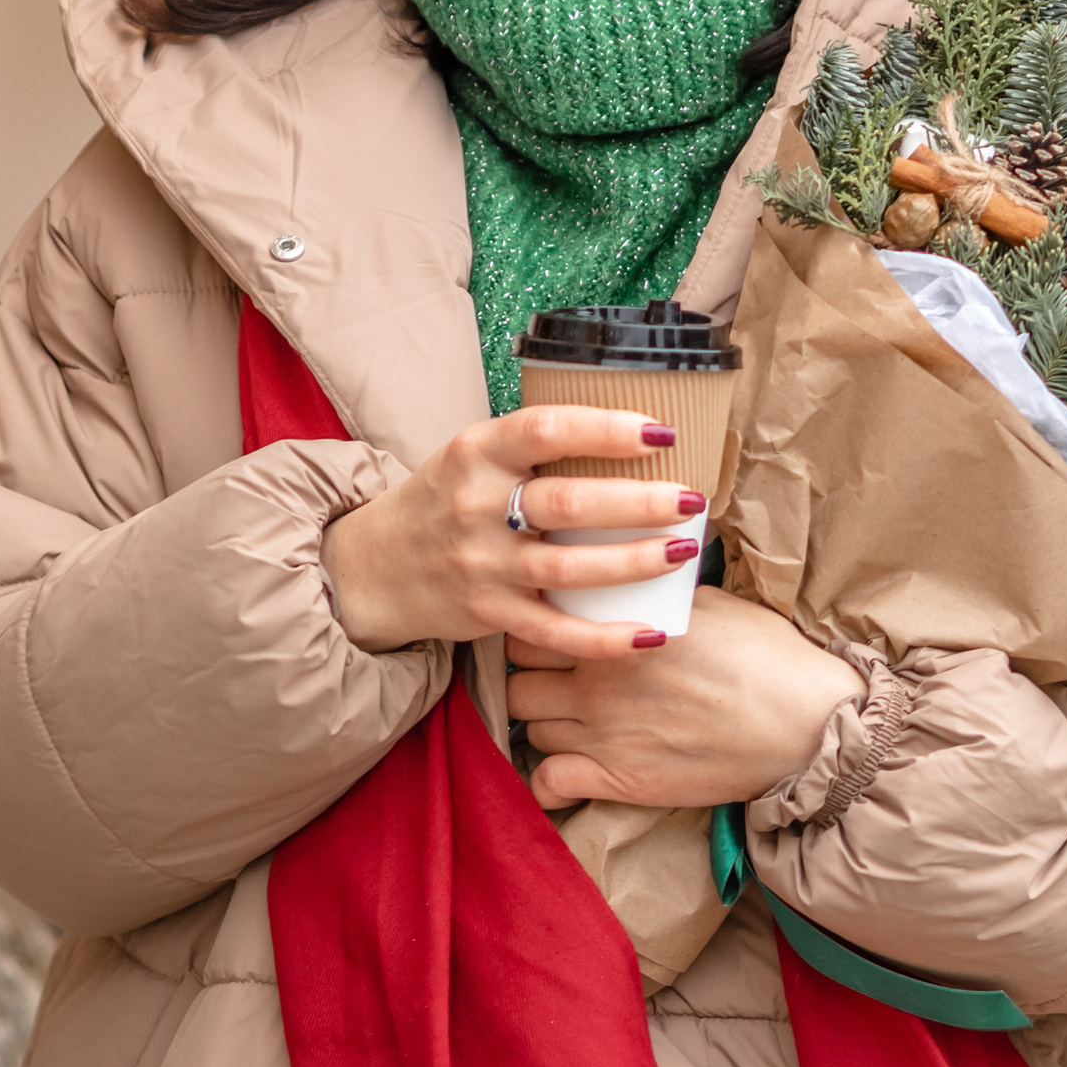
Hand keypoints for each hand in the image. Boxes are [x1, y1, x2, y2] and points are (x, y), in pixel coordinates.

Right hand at [323, 405, 707, 660]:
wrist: (374, 567)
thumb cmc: (445, 499)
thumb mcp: (474, 455)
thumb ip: (534, 445)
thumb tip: (632, 428)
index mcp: (476, 451)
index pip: (545, 430)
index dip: (606, 429)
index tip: (661, 431)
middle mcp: (475, 505)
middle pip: (568, 503)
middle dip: (639, 501)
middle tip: (692, 498)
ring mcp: (481, 564)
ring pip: (568, 568)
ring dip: (633, 562)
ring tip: (684, 551)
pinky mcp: (488, 615)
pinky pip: (555, 632)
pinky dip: (605, 637)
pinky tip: (651, 632)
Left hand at [507, 585, 860, 812]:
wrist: (802, 727)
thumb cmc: (766, 658)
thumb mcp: (708, 602)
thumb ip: (653, 593)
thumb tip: (633, 577)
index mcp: (617, 629)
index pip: (535, 618)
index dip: (538, 621)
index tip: (555, 626)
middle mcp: (597, 681)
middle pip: (519, 674)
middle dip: (530, 670)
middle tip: (555, 671)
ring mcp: (602, 735)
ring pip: (528, 725)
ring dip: (541, 718)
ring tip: (567, 715)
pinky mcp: (618, 782)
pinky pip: (547, 783)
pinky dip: (547, 779)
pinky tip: (566, 768)